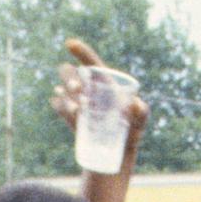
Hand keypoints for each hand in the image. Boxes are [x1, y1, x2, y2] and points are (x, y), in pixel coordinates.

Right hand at [53, 38, 148, 158]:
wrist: (119, 157)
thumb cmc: (131, 134)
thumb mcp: (140, 123)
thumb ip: (141, 113)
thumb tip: (135, 104)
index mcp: (103, 84)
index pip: (91, 63)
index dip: (80, 52)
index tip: (69, 44)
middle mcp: (87, 90)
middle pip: (69, 72)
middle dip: (69, 77)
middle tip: (78, 90)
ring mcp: (76, 103)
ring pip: (61, 89)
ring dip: (65, 94)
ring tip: (77, 110)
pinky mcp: (71, 119)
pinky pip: (58, 106)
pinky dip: (60, 107)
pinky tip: (70, 112)